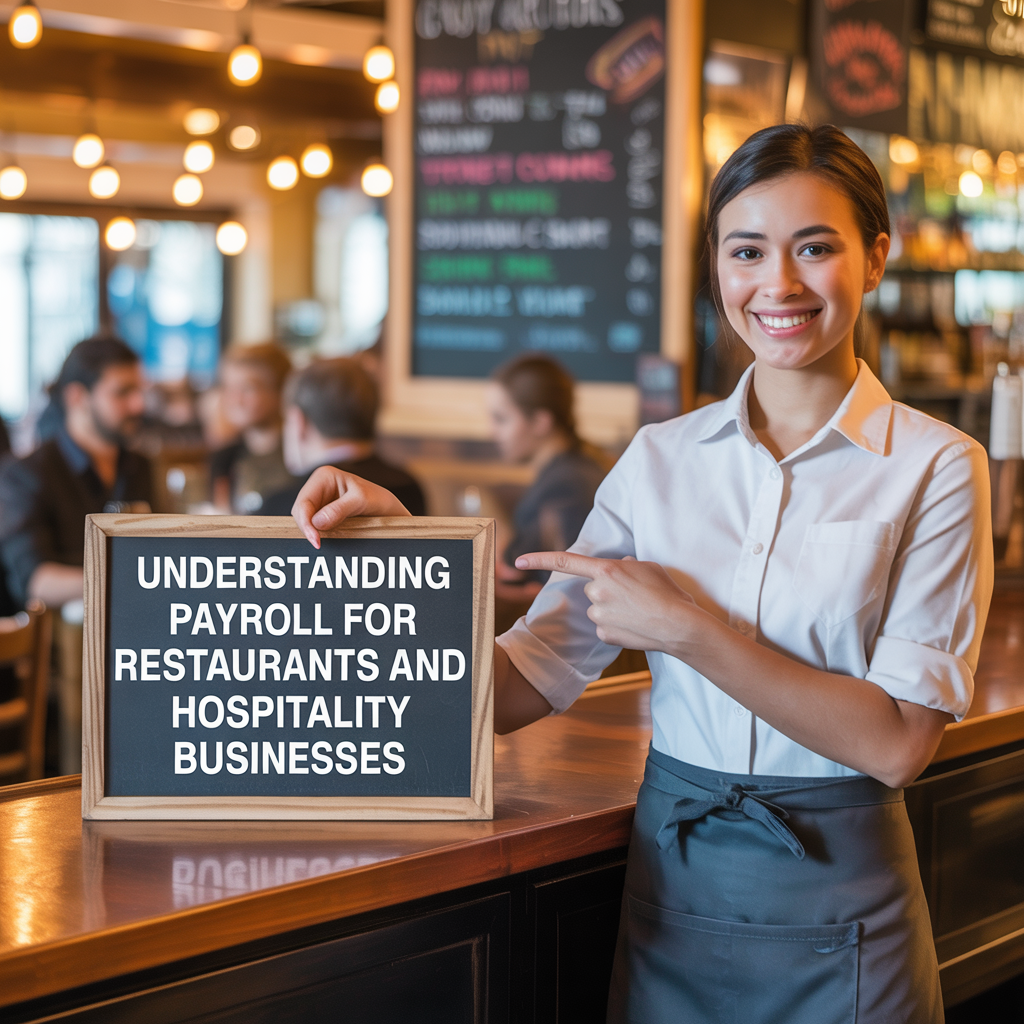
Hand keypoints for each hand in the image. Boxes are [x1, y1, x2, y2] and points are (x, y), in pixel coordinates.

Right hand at [292, 466, 411, 547]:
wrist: (390, 510)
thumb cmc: (378, 500)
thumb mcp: (362, 501)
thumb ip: (339, 510)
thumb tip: (317, 522)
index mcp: (324, 476)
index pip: (304, 502)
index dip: (306, 522)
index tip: (316, 540)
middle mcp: (318, 486)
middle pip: (300, 512)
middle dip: (307, 528)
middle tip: (319, 545)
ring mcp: (320, 500)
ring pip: (305, 520)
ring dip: (312, 532)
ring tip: (322, 543)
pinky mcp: (323, 513)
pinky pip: (313, 526)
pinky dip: (317, 534)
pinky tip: (324, 541)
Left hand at [513, 551, 701, 653]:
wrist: (678, 625)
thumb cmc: (667, 592)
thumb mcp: (648, 567)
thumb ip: (627, 565)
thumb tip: (620, 566)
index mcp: (605, 570)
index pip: (565, 561)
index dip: (539, 559)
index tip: (518, 561)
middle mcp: (596, 592)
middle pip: (591, 588)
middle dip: (606, 590)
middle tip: (633, 595)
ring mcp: (598, 615)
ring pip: (597, 609)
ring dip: (612, 609)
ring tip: (638, 611)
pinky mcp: (603, 634)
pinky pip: (604, 627)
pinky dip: (616, 626)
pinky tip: (635, 625)